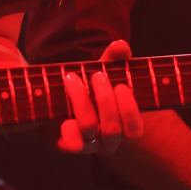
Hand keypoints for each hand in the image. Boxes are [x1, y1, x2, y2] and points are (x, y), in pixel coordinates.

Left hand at [58, 40, 144, 155]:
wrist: (56, 99)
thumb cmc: (88, 86)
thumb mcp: (102, 71)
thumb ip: (113, 59)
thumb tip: (120, 45)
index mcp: (122, 127)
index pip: (134, 129)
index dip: (129, 109)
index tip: (120, 85)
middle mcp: (107, 141)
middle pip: (112, 129)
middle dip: (105, 99)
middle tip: (96, 75)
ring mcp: (87, 144)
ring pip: (90, 128)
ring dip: (82, 100)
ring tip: (72, 78)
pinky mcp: (66, 143)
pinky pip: (71, 142)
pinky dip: (69, 127)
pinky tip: (64, 109)